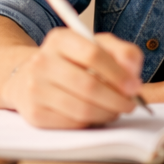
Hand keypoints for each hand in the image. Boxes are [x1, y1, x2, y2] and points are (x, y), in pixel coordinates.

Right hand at [0, 27, 144, 127]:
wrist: (28, 79)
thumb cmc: (72, 64)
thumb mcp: (96, 48)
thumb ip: (122, 53)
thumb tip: (132, 74)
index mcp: (59, 40)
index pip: (92, 53)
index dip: (118, 73)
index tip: (134, 86)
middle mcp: (42, 61)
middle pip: (89, 85)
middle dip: (117, 99)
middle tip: (129, 104)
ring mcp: (35, 88)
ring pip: (83, 109)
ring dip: (107, 114)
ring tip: (114, 110)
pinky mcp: (35, 113)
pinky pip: (73, 124)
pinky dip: (91, 123)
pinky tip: (94, 115)